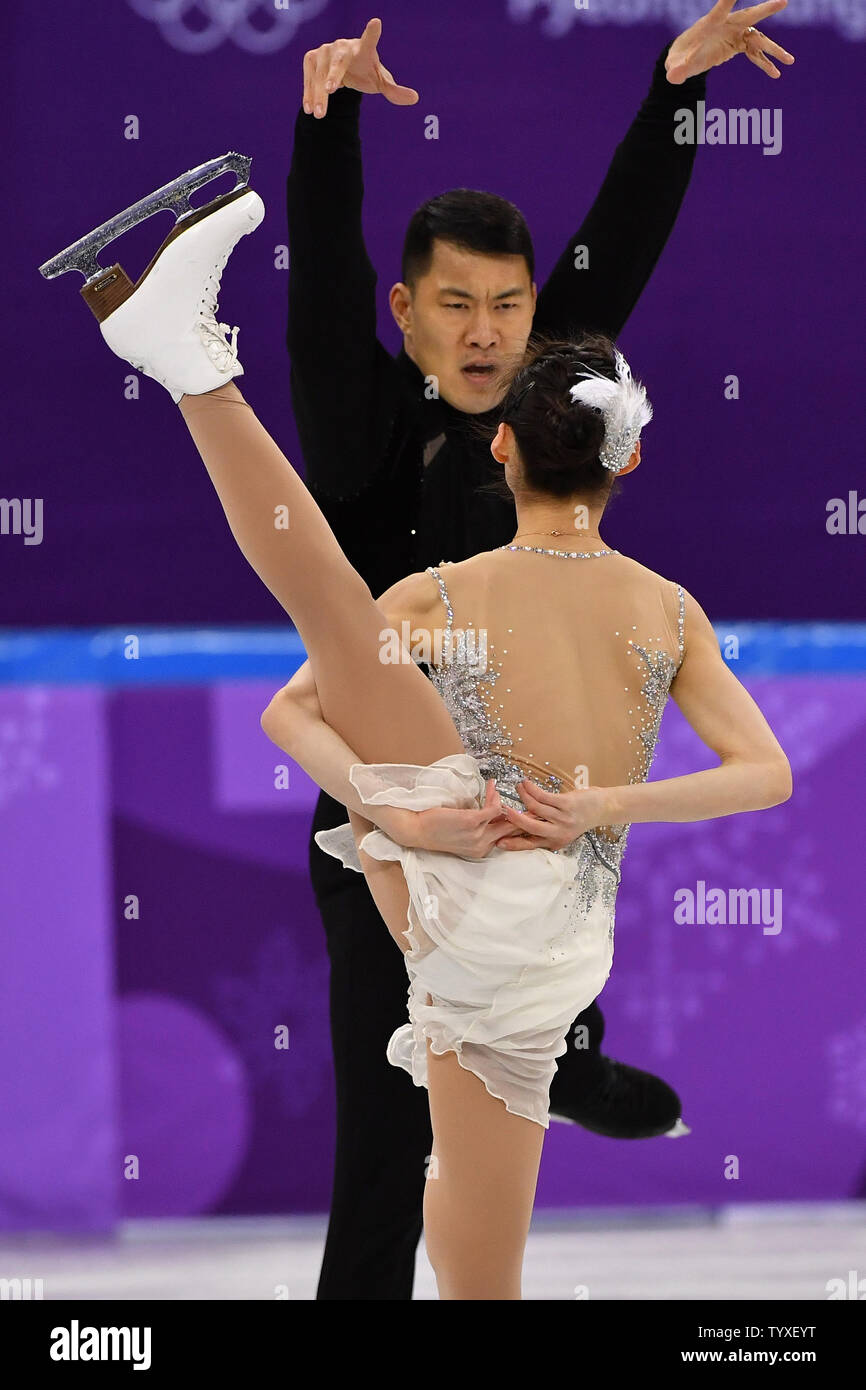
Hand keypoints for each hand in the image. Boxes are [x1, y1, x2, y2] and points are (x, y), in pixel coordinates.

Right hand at [302, 17, 418, 118]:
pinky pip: (309, 77)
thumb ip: (394, 91)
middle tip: (330, 91)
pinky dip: (308, 92)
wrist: (344, 70)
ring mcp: (325, 50)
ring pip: (320, 73)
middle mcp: (343, 46)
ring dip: (318, 94)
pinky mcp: (311, 58)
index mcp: (364, 49)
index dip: (372, 32)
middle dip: (333, 75)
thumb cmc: (365, 73)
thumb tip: (415, 98)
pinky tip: (309, 108)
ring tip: (318, 115)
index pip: (370, 40)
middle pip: (338, 61)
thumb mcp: (380, 83)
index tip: (376, 23)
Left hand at [372, 779, 511, 858]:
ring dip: (501, 800)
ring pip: (503, 816)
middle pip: (510, 829)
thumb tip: (491, 813)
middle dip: (519, 814)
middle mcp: (482, 846)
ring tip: (496, 789)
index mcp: (480, 851)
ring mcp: (478, 835)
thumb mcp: (460, 834)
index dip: (512, 823)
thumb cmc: (435, 830)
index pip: (505, 837)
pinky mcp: (472, 821)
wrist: (416, 830)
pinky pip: (493, 808)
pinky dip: (494, 796)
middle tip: (523, 801)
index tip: (517, 811)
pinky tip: (491, 788)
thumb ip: (477, 828)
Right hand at [494, 779, 612, 851]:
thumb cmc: (578, 818)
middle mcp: (558, 832)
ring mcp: (563, 818)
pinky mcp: (566, 804)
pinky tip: (526, 784)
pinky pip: (543, 796)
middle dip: (514, 818)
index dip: (514, 844)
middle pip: (530, 827)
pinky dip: (531, 789)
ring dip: (523, 796)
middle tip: (502, 810)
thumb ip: (544, 829)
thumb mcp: (562, 830)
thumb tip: (520, 823)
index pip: (530, 845)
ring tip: (518, 788)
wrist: (602, 809)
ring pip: (535, 808)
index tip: (499, 842)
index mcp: (555, 841)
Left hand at [665, 0, 794, 84]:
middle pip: (748, 16)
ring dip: (772, 50)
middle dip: (766, 9)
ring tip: (789, 61)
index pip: (721, 9)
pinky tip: (776, 74)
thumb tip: (672, 76)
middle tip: (784, 1)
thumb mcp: (675, 67)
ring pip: (757, 38)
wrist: (684, 59)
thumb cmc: (678, 59)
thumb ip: (675, 70)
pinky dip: (764, 63)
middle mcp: (726, 25)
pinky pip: (754, 53)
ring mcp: (734, 34)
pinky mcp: (738, 45)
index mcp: (710, 24)